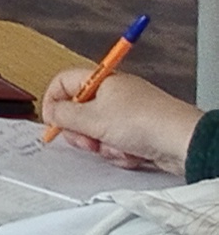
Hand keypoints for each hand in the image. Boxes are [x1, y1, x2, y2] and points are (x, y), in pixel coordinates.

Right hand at [41, 65, 201, 170]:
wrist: (183, 142)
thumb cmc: (144, 122)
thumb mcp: (92, 119)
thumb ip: (63, 115)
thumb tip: (50, 114)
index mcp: (102, 81)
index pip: (64, 82)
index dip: (53, 101)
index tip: (53, 122)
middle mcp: (115, 95)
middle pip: (79, 111)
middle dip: (81, 132)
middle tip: (87, 141)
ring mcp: (128, 114)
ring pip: (97, 132)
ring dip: (103, 145)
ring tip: (116, 147)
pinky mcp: (140, 133)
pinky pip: (116, 143)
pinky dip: (119, 152)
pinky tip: (131, 153)